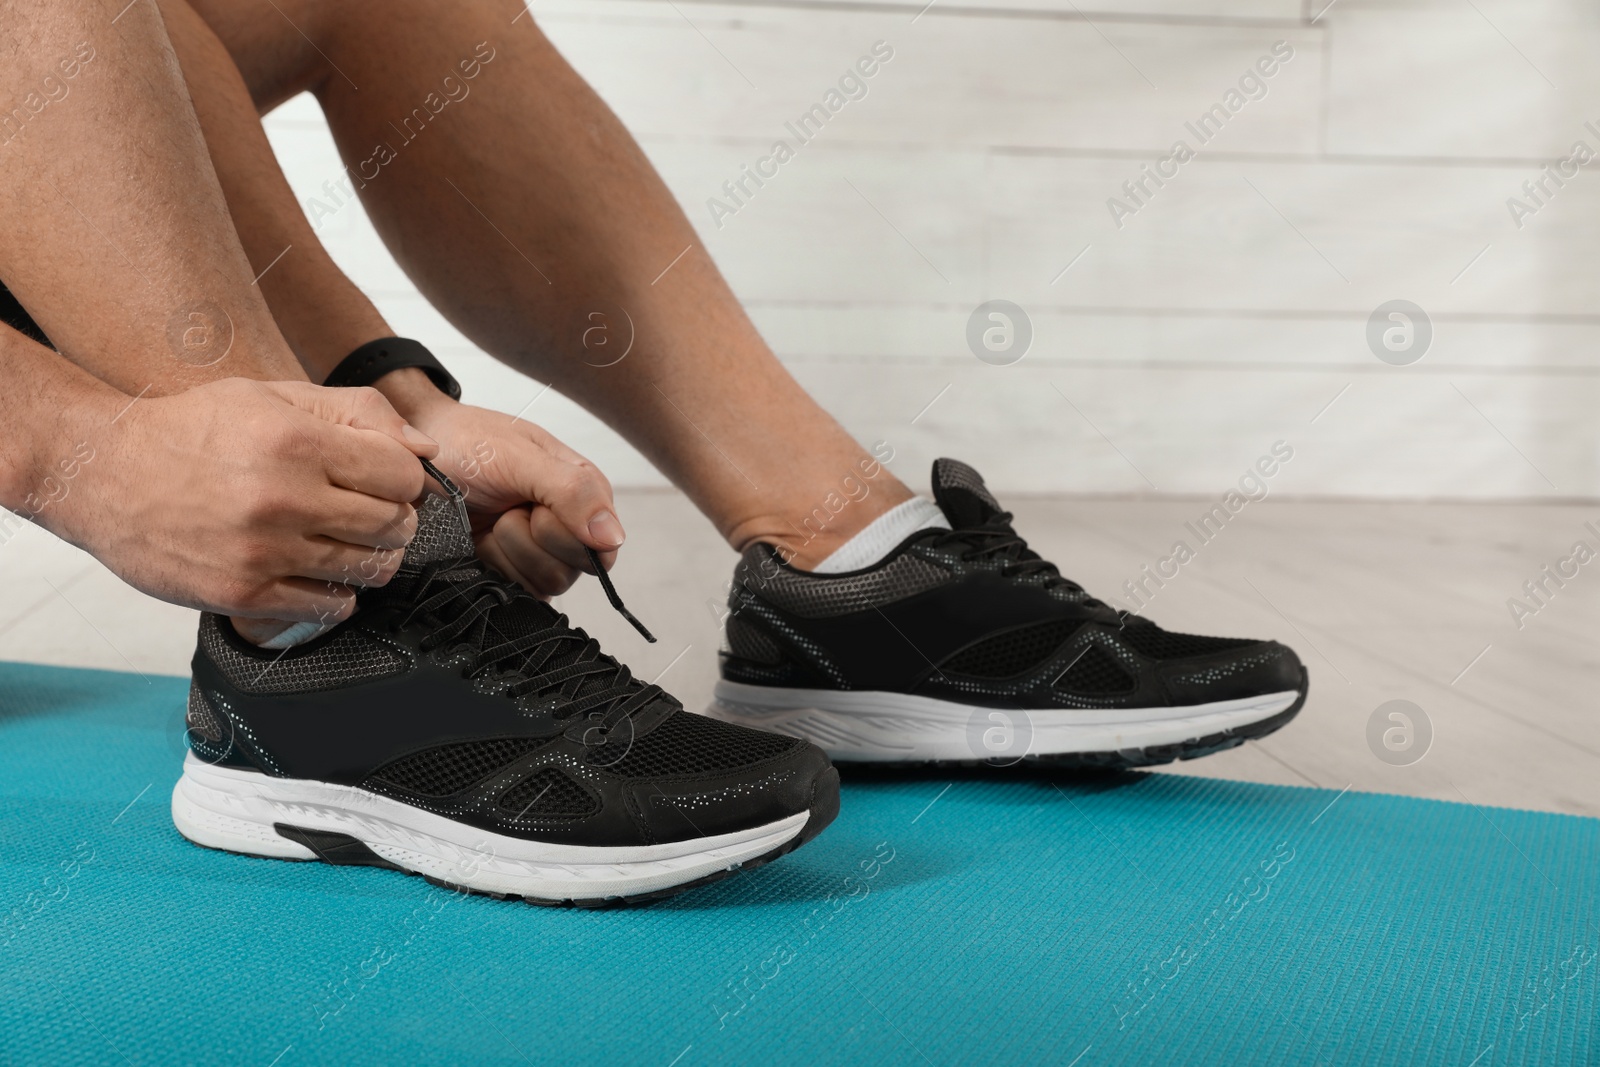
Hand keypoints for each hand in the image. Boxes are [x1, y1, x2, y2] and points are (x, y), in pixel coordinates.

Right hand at [53, 378, 436, 621]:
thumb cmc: (191, 430)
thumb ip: (357, 413)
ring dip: (370, 558)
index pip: (404, 475)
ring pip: (370, 570)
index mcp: (297, 443)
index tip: (386, 480)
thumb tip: (425, 450)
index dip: (405, 478)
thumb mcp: (273, 396)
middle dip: (394, 519)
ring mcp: (264, 552)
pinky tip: (316, 571)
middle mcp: (283, 499)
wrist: (101, 471)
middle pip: (394, 525)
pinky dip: (336, 594)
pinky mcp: (243, 594)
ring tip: (343, 541)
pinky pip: (330, 608)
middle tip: (369, 513)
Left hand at [378, 370, 620, 597]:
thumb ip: (572, 493)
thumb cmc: (467, 442)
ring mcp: (539, 552)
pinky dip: (494, 568)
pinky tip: (481, 541)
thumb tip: (613, 538)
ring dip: (507, 553)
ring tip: (490, 521)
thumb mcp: (521, 456)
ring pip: (544, 584)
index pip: (602, 548)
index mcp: (585, 495)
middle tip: (505, 508)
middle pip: (572, 571)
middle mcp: (569, 526)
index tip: (532, 508)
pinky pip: (518, 593)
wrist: (417, 455)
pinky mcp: (511, 570)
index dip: (565, 536)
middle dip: (529, 541)